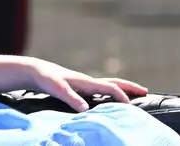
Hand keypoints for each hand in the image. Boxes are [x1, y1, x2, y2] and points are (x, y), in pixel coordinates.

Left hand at [28, 58, 148, 111]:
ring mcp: (83, 83)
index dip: (121, 96)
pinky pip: (99, 89)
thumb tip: (86, 109)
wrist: (34, 70)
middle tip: (145, 91)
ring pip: (106, 85)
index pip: (110, 87)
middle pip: (113, 82)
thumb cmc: (45, 78)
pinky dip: (109, 92)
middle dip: (129, 87)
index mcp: (85, 81)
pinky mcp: (77, 87)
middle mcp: (87, 81)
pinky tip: (108, 99)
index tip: (131, 106)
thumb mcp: (57, 88)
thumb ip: (71, 98)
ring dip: (121, 89)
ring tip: (132, 95)